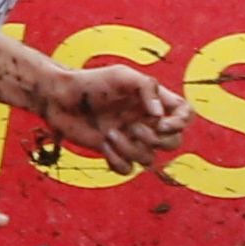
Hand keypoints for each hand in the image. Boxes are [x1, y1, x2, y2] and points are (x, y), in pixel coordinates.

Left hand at [37, 60, 190, 172]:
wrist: (59, 98)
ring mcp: (131, 138)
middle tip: (132, 126)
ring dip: (130, 149)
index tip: (161, 124)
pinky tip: (103, 144)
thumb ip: (146, 89)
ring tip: (110, 133)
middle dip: (156, 140)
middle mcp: (146, 121)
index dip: (180, 123)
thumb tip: (159, 115)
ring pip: (149, 159)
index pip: (185, 114)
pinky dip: (116, 160)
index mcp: (154, 101)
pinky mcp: (113, 153)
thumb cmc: (91, 82)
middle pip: (173, 142)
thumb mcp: (121, 76)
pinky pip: (127, 169)